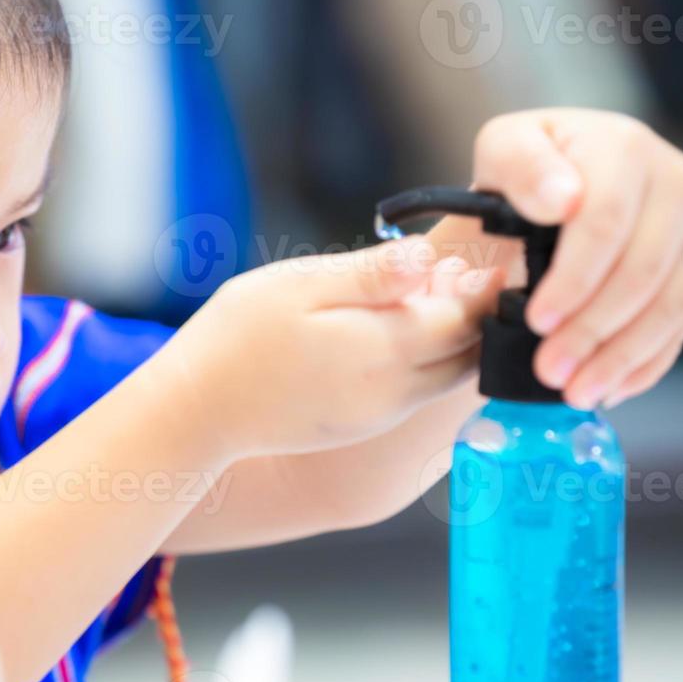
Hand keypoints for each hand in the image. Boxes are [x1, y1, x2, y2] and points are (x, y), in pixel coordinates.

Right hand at [151, 236, 504, 462]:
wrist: (197, 411)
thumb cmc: (237, 338)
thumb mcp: (299, 287)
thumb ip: (371, 274)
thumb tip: (431, 256)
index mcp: (386, 350)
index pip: (467, 319)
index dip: (484, 289)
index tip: (486, 260)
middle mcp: (395, 392)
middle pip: (468, 354)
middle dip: (476, 316)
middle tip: (463, 275)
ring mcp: (379, 415)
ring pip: (445, 377)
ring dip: (451, 341)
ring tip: (426, 300)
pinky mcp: (360, 424)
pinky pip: (414, 392)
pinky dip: (422, 362)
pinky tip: (389, 335)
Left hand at [467, 109, 682, 409]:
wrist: (558, 183)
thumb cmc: (525, 170)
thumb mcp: (503, 151)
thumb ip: (521, 167)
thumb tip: (560, 200)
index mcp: (624, 147)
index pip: (606, 222)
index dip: (573, 279)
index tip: (537, 320)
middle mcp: (676, 180)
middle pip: (642, 271)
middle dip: (592, 330)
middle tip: (549, 371)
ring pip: (672, 303)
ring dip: (622, 356)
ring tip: (575, 391)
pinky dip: (647, 361)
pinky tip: (611, 386)